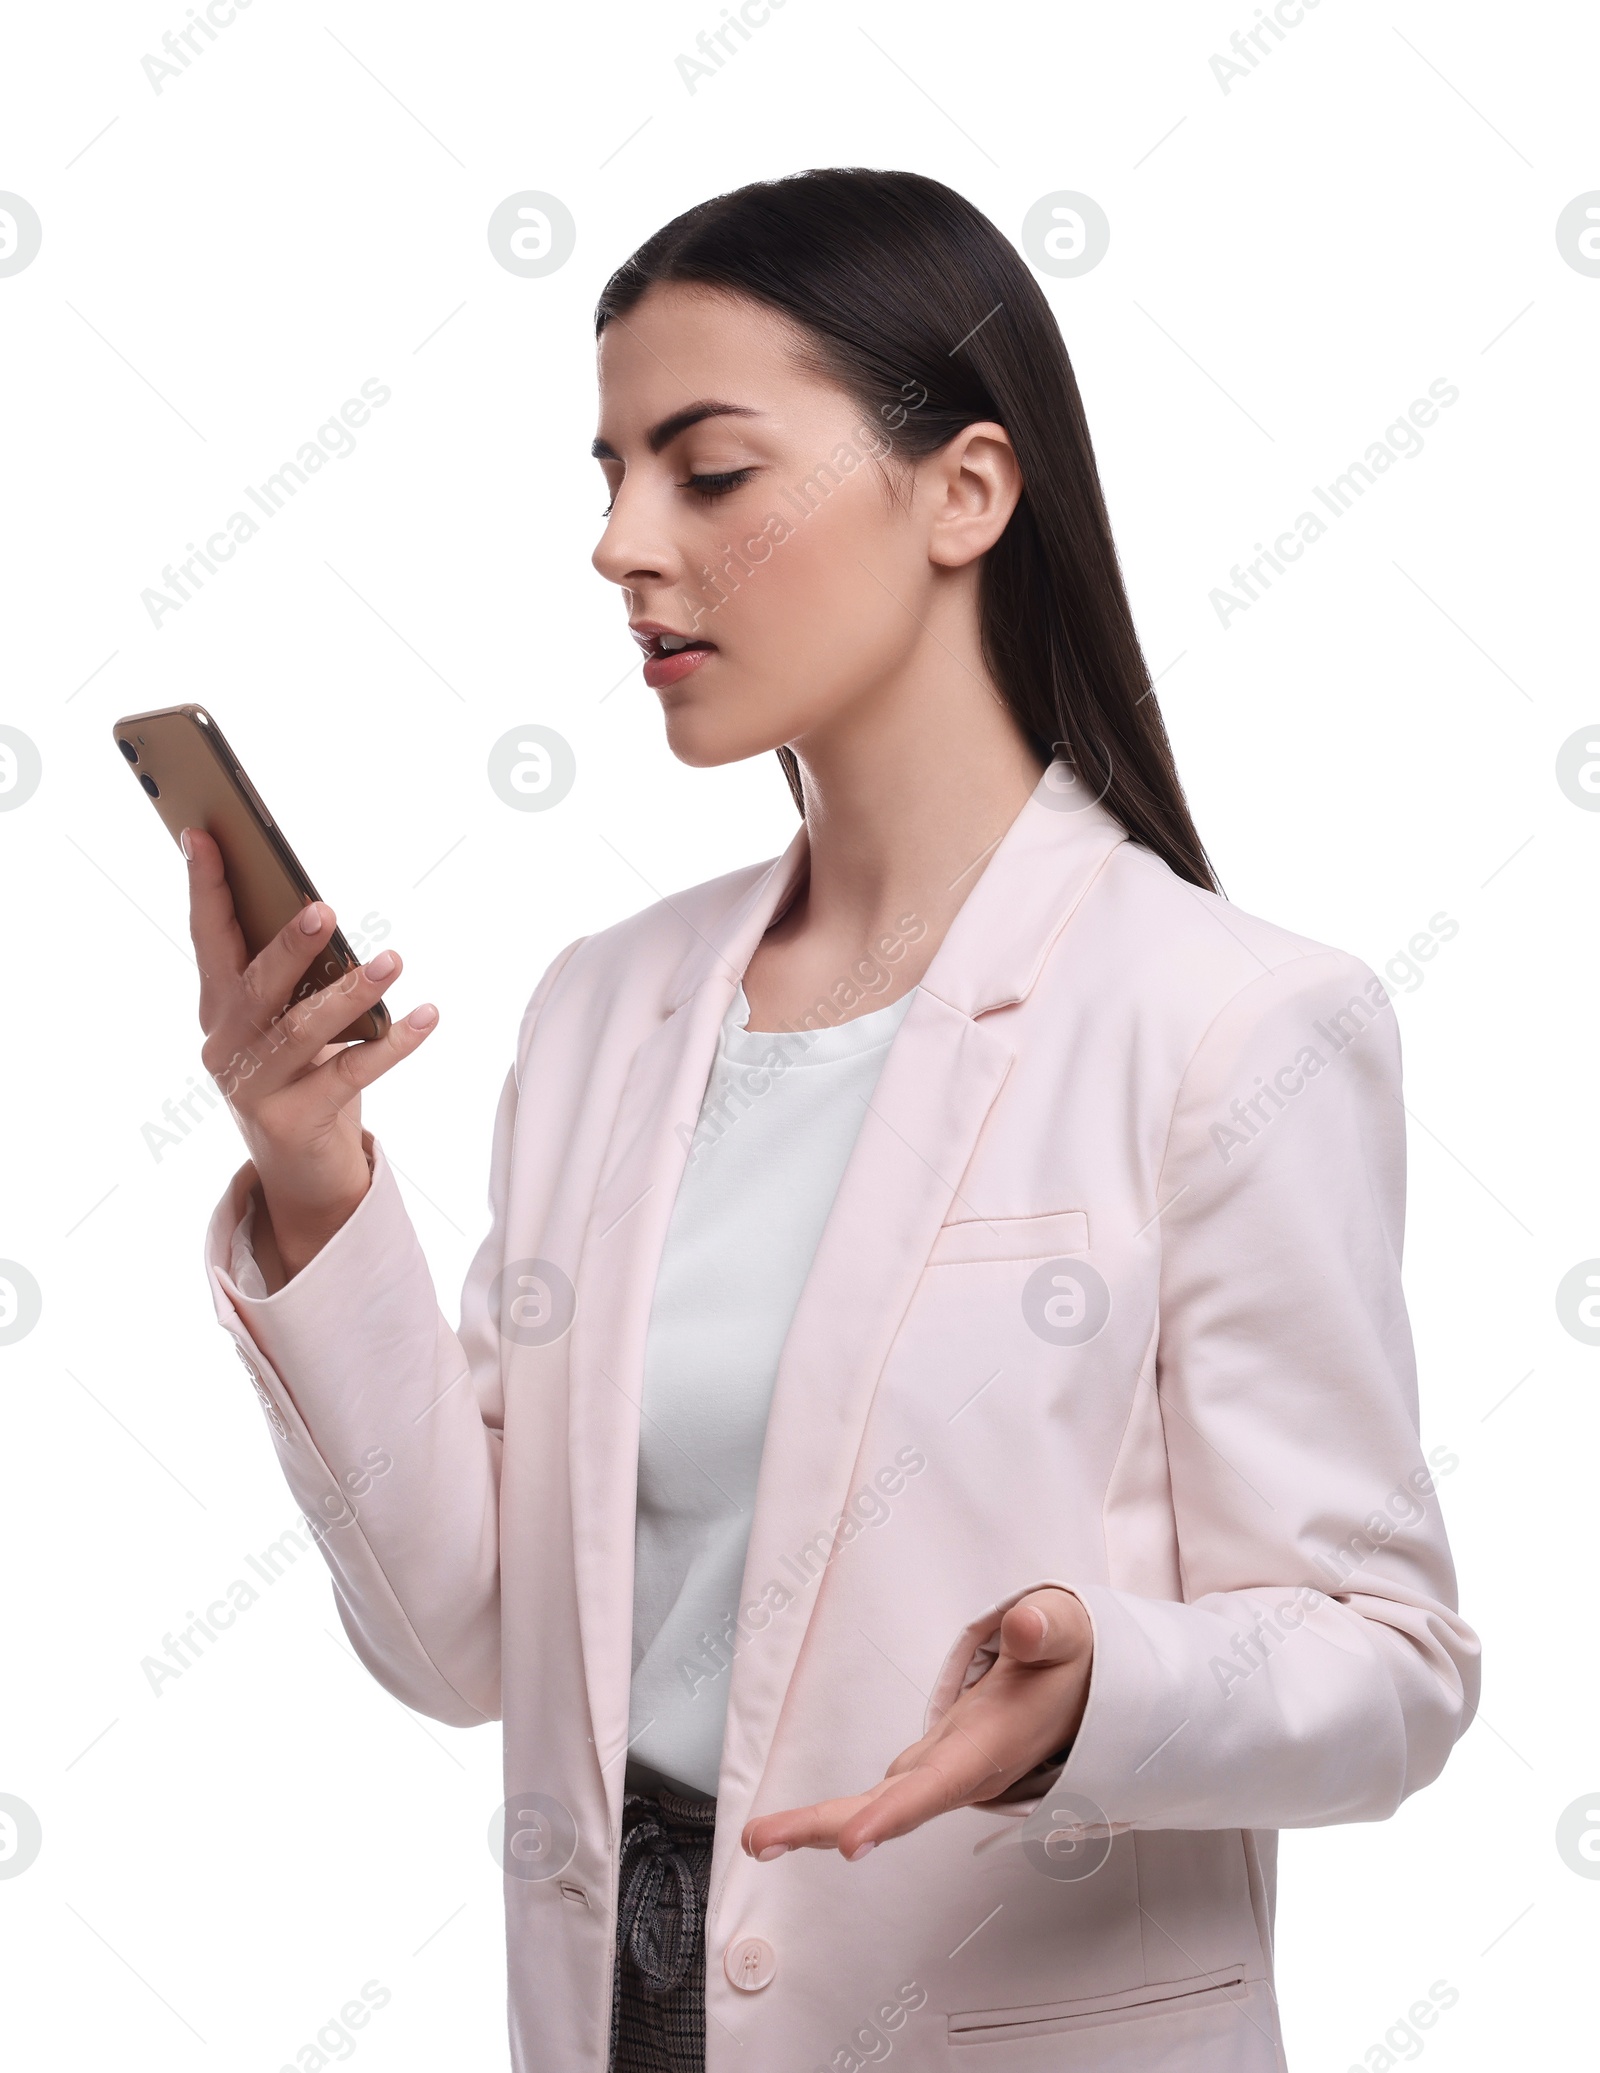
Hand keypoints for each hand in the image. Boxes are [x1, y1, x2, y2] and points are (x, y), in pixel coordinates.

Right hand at [186, 826, 436, 1279]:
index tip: (204, 835)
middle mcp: (226, 1045)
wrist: (300, 1173)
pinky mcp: (292, 1122)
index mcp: (219, 1009)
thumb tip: (323, 915)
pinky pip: (350, 1075)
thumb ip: (294, 976)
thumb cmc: (301, 1076)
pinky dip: (393, 1044)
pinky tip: (428, 1016)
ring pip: (302, 1031)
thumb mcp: (288, 1021)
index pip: (208, 938)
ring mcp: (253, 1087)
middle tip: (323, 909)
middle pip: (255, 986)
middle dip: (289, 947)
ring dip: (350, 993)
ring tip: (393, 961)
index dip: (205, 888)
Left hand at [741, 1587, 1092, 1863]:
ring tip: (761, 1838)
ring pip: (880, 1808)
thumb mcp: (1065, 1632)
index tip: (850, 1843)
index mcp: (991, 1745)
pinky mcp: (932, 1766)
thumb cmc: (1066, 1661)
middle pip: (891, 1809)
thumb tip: (1024, 1623)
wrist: (1084, 1691)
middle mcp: (964, 1771)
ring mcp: (945, 1772)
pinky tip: (800, 1827)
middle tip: (761, 1839)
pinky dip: (840, 1815)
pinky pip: (881, 1797)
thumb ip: (1045, 1628)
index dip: (893, 1814)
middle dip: (827, 1828)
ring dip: (820, 1826)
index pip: (938, 1784)